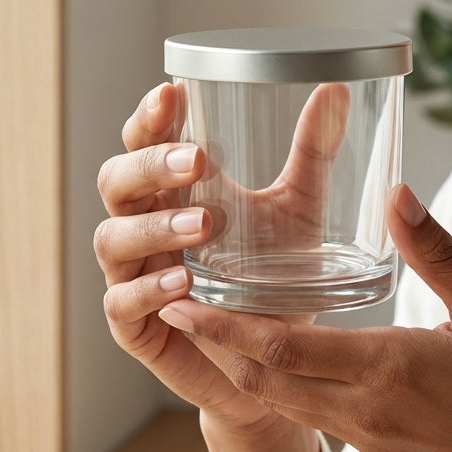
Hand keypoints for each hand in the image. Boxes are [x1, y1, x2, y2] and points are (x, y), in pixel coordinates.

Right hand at [94, 81, 348, 431]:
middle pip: (116, 181)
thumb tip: (338, 90)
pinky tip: (183, 282)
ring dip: (154, 227)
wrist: (275, 362)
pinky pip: (121, 302)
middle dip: (149, 166)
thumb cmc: (274, 277)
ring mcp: (133, 275)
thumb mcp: (298, 210)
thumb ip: (313, 154)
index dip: (150, 117)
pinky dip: (149, 289)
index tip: (172, 93)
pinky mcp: (135, 326)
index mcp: (172, 190)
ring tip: (203, 224)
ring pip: (112, 237)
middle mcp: (143, 225)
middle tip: (195, 160)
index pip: (144, 142)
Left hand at [158, 183, 451, 451]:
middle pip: (264, 380)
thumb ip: (436, 250)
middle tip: (175, 304)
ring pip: (280, 401)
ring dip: (238, 367)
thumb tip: (395, 191)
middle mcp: (362, 409)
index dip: (225, 326)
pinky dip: (274, 384)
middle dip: (214, 346)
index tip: (184, 297)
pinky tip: (270, 355)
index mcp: (388, 368)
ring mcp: (364, 435)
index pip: (283, 348)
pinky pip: (306, 413)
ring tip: (208, 327)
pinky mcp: (372, 446)